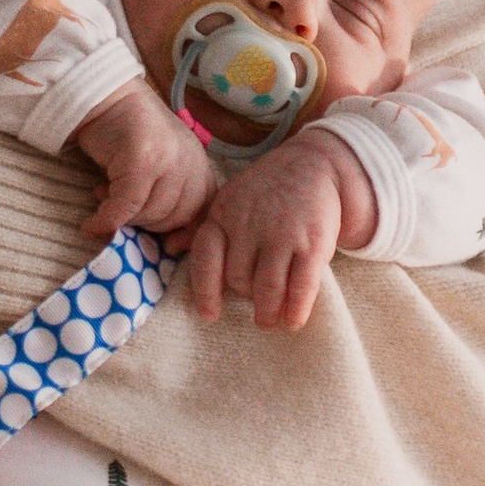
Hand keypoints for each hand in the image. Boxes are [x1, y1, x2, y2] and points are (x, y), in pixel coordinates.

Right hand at [74, 82, 216, 244]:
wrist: (105, 96)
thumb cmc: (128, 132)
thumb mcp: (160, 162)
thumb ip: (168, 192)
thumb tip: (166, 241)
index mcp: (198, 163)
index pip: (204, 209)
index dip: (187, 233)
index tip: (168, 246)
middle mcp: (188, 161)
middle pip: (174, 217)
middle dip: (146, 225)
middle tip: (123, 214)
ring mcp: (167, 160)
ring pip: (149, 213)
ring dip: (123, 219)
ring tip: (104, 201)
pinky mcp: (141, 161)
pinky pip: (125, 207)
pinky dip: (106, 220)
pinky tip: (91, 225)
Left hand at [185, 128, 374, 329]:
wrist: (314, 164)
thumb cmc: (266, 191)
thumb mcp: (230, 200)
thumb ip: (204, 226)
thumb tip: (169, 248)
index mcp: (224, 212)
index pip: (205, 257)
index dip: (205, 290)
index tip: (210, 314)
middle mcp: (249, 223)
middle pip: (237, 278)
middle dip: (245, 296)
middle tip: (254, 301)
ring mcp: (282, 234)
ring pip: (266, 289)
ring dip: (266, 313)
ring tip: (268, 321)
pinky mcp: (313, 243)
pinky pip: (300, 287)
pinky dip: (295, 311)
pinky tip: (292, 321)